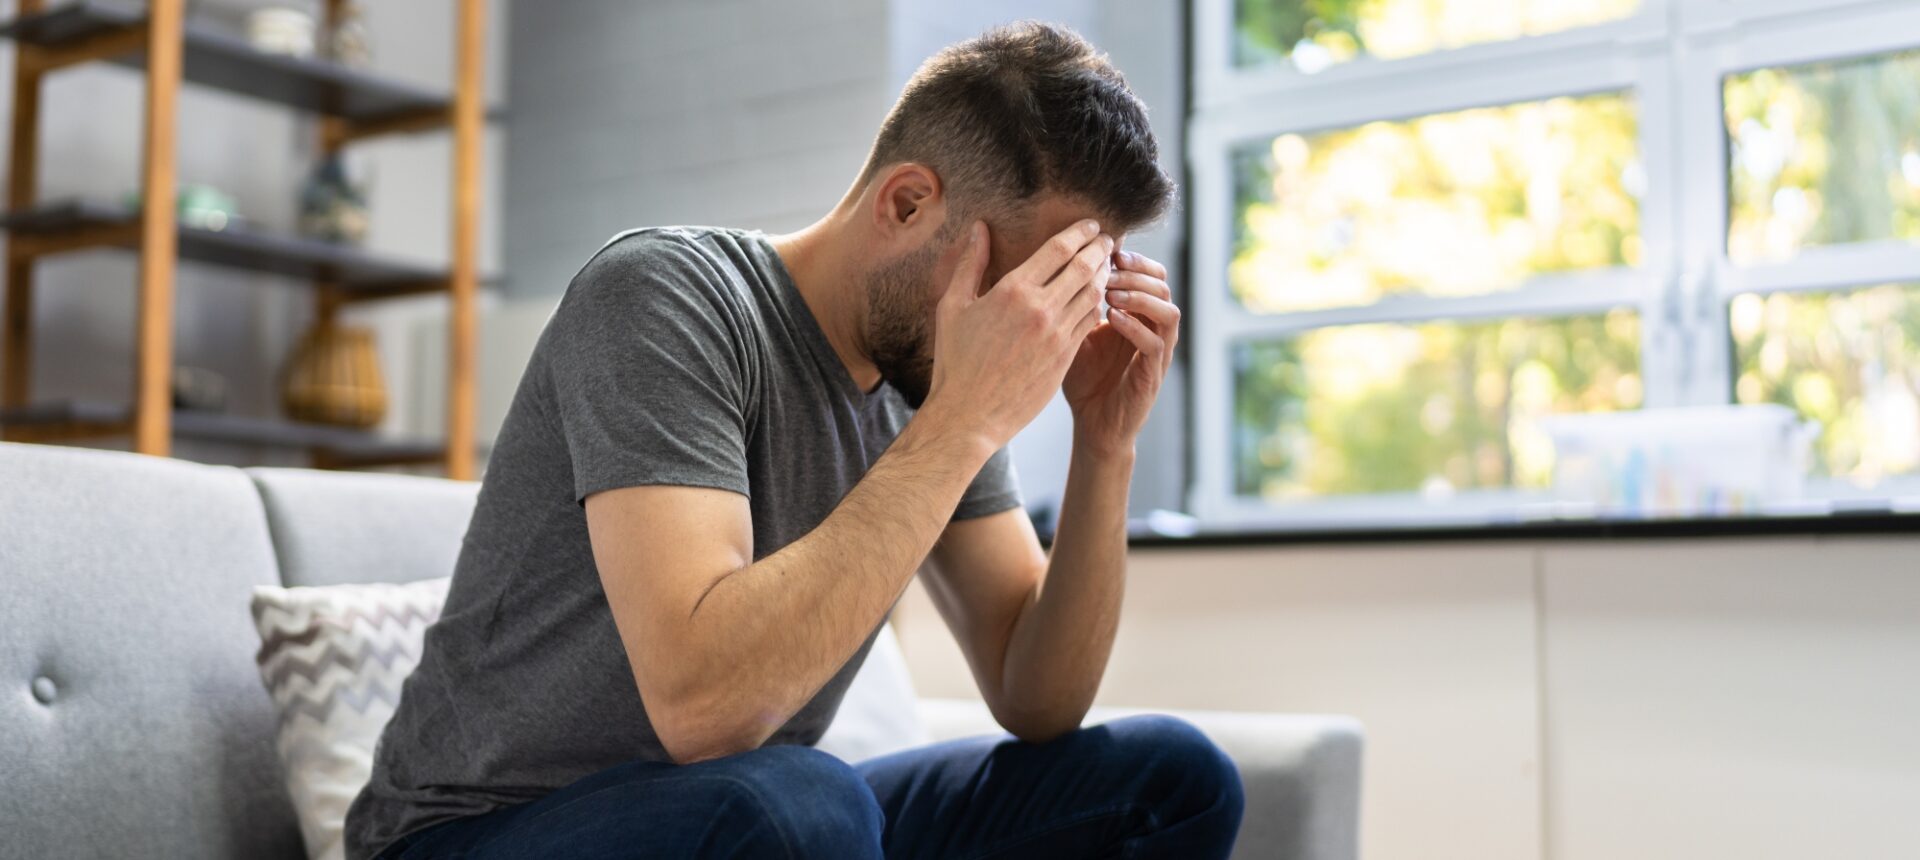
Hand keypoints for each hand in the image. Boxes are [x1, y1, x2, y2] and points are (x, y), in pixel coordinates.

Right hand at [922, 219, 1112, 450]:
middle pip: (1085, 267)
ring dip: (1105, 275)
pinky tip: (1098, 299)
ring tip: (1107, 265)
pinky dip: (1098, 305)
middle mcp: (1040, 310)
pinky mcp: (1065, 358)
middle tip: (1108, 239)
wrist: (969, 415)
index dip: (1080, 232)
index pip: (1058, 249)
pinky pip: (1090, 323)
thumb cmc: (955, 362)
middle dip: (1101, 248)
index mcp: (1012, 291)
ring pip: (1094, 295)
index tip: (1091, 225)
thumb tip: (979, 228)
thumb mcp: (952, 307)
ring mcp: (1057, 336)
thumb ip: (970, 264)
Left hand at [1062, 249, 1178, 455]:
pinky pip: (1154, 344)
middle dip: (1136, 272)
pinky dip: (1134, 327)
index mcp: (1139, 314)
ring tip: (1109, 292)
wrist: (1093, 424)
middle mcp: (1154, 329)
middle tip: (1108, 267)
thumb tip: (1055, 265)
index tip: (1105, 250)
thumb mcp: (1075, 332)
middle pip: (1163, 285)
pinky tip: (1111, 318)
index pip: (1149, 273)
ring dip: (1139, 297)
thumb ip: (1075, 302)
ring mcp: (1157, 352)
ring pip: (1167, 311)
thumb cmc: (1083, 378)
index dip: (1133, 259)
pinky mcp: (1152, 374)